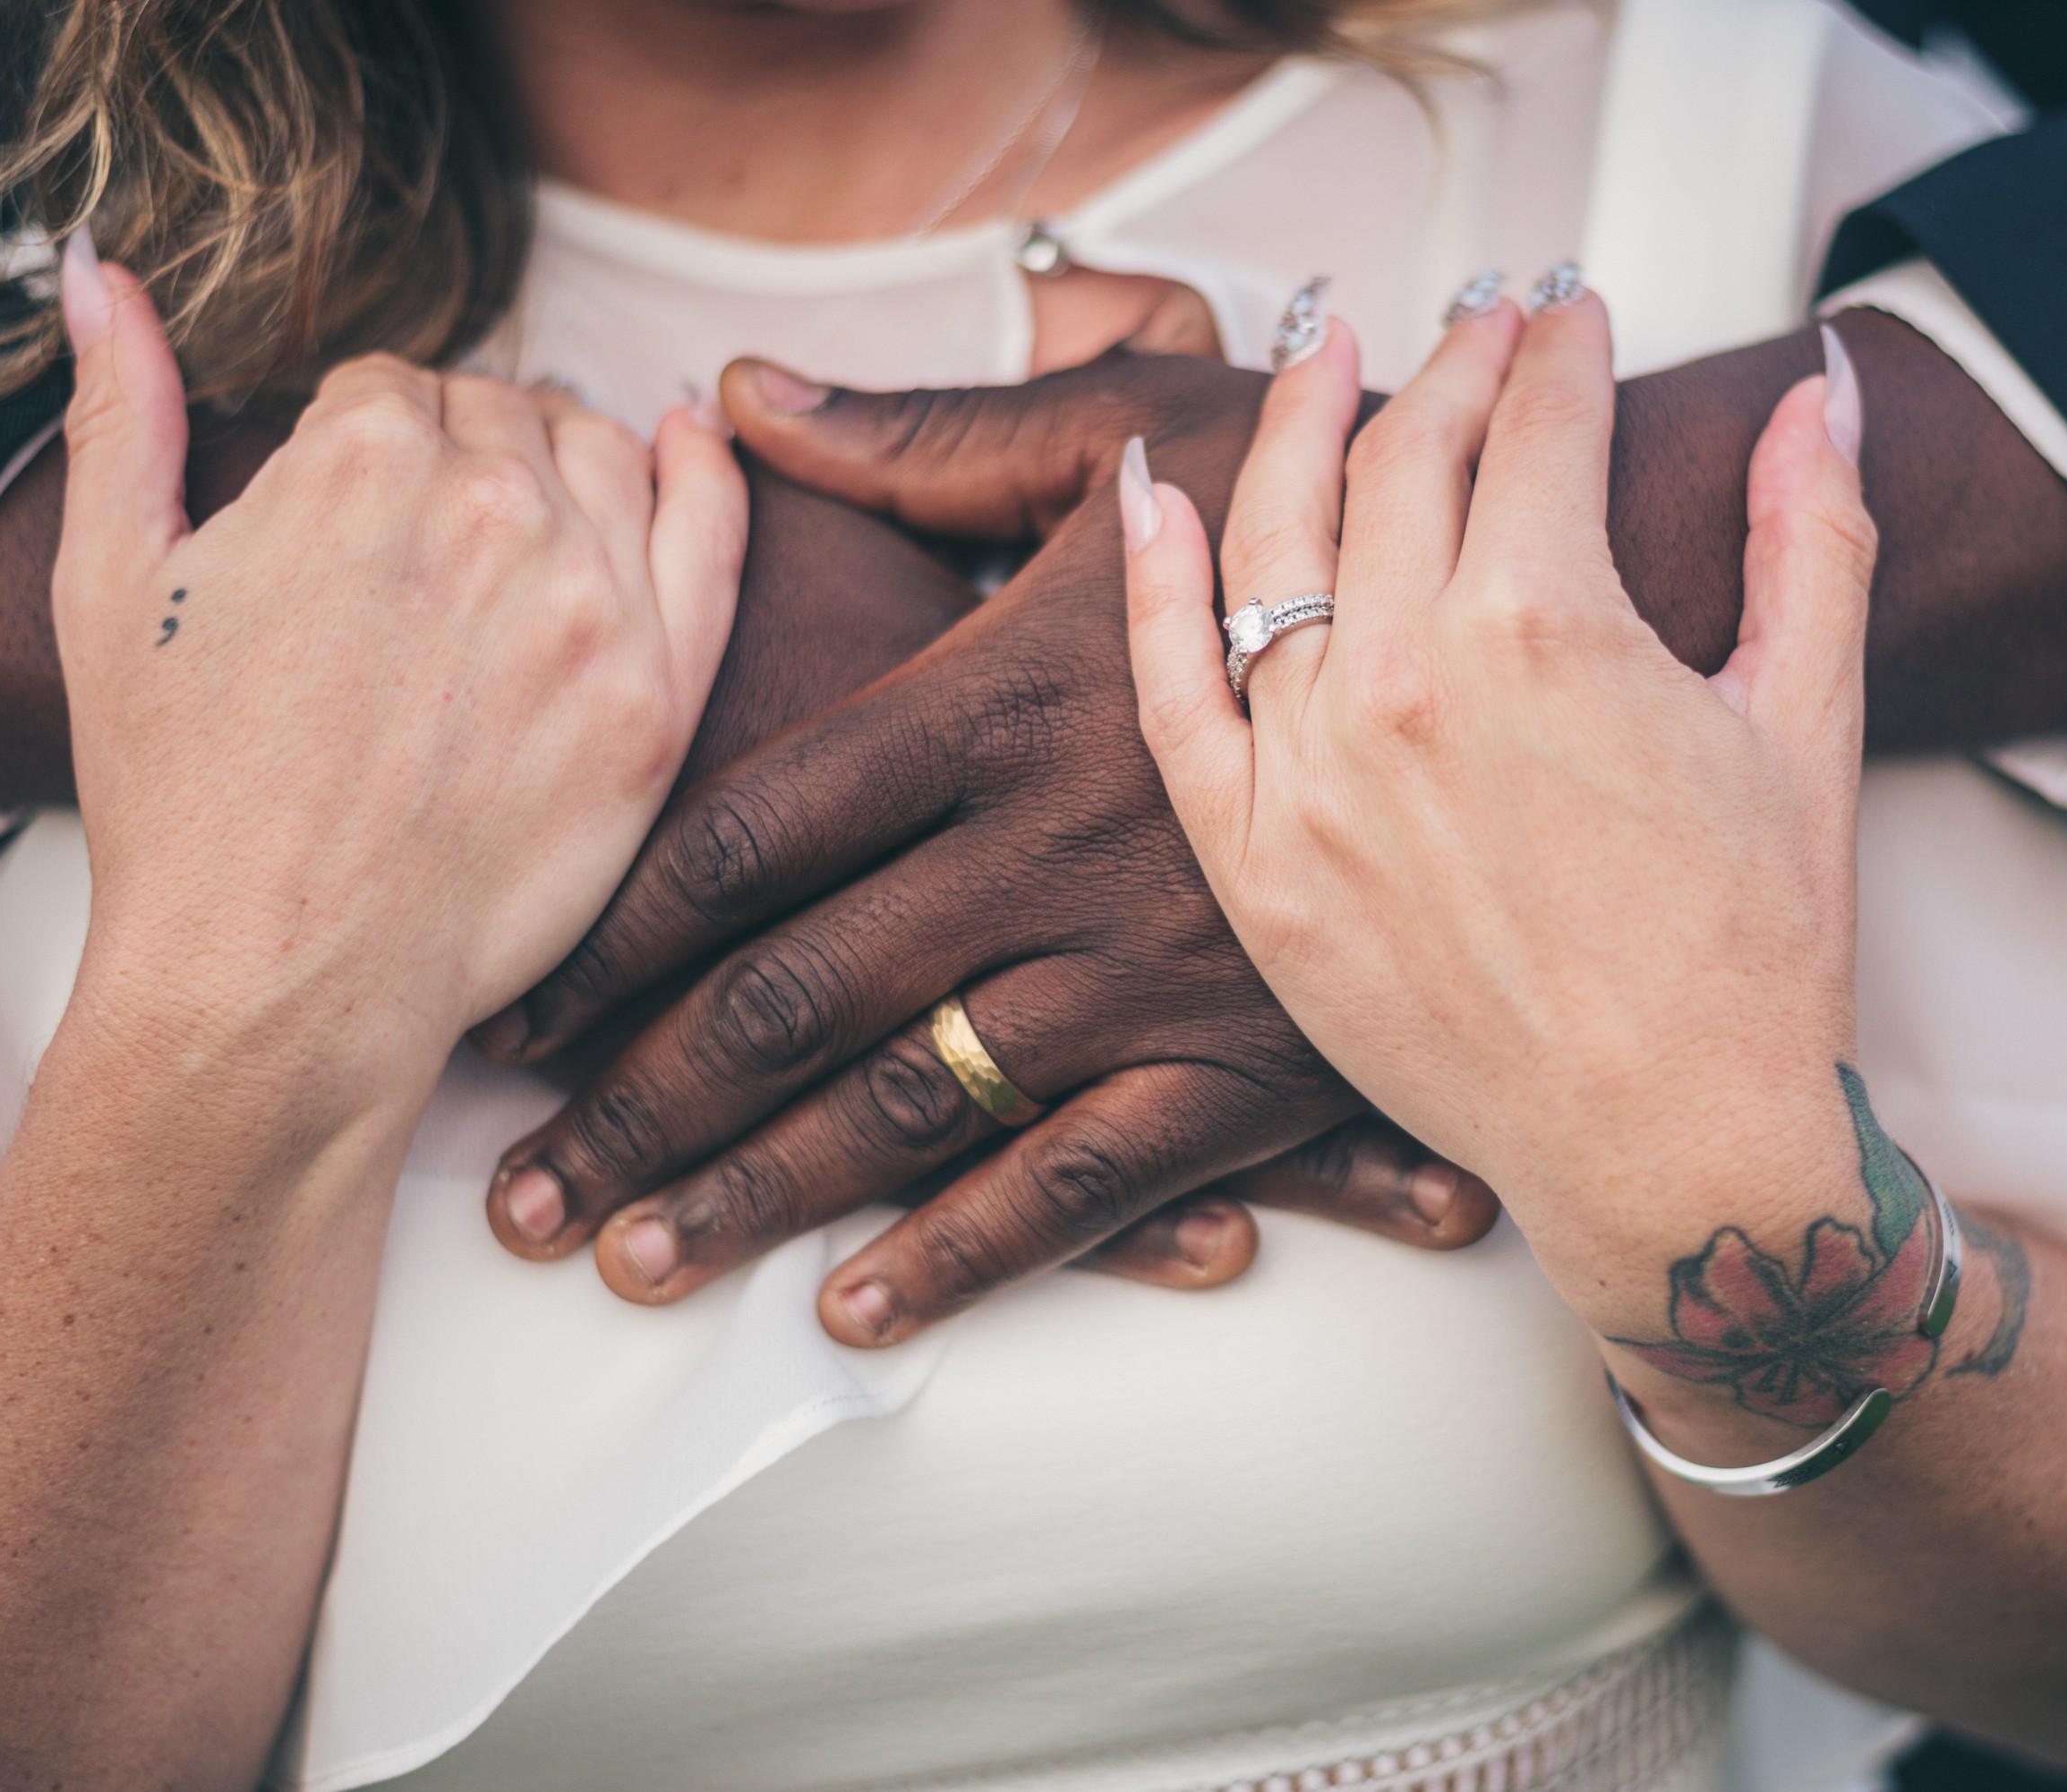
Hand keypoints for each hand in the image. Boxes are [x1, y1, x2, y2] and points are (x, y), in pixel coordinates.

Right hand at [50, 234, 741, 1105]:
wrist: (277, 980)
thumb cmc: (183, 804)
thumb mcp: (108, 586)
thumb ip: (122, 412)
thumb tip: (102, 277)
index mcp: (361, 456)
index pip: (395, 385)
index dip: (368, 443)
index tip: (359, 512)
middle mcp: (492, 505)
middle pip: (505, 416)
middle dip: (466, 456)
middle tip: (434, 547)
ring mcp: (591, 602)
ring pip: (608, 461)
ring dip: (570, 465)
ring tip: (533, 522)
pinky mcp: (657, 698)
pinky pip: (714, 541)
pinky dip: (710, 476)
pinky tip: (693, 444)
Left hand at [476, 350, 1501, 1341]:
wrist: (1544, 632)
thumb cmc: (1325, 518)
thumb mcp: (1128, 440)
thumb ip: (921, 441)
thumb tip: (738, 397)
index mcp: (992, 702)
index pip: (751, 832)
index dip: (619, 932)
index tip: (524, 1006)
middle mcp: (1041, 848)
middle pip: (794, 993)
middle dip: (642, 1105)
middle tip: (521, 1193)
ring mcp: (1139, 969)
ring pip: (911, 1108)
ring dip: (757, 1195)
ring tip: (631, 1260)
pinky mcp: (1241, 1062)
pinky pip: (1081, 1183)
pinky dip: (964, 1254)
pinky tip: (854, 1310)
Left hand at [1125, 290, 1872, 1254]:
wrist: (1671, 1149)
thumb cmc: (1751, 958)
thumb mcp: (1808, 722)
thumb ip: (1808, 538)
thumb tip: (1816, 396)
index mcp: (1548, 627)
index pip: (1536, 428)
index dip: (1562, 353)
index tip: (1571, 322)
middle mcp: (1406, 680)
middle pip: (1403, 462)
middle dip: (1454, 370)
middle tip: (1483, 332)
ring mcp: (1312, 772)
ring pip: (1275, 542)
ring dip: (1300, 427)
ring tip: (1323, 358)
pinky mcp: (1253, 860)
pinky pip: (1171, 687)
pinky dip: (1154, 580)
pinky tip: (1155, 493)